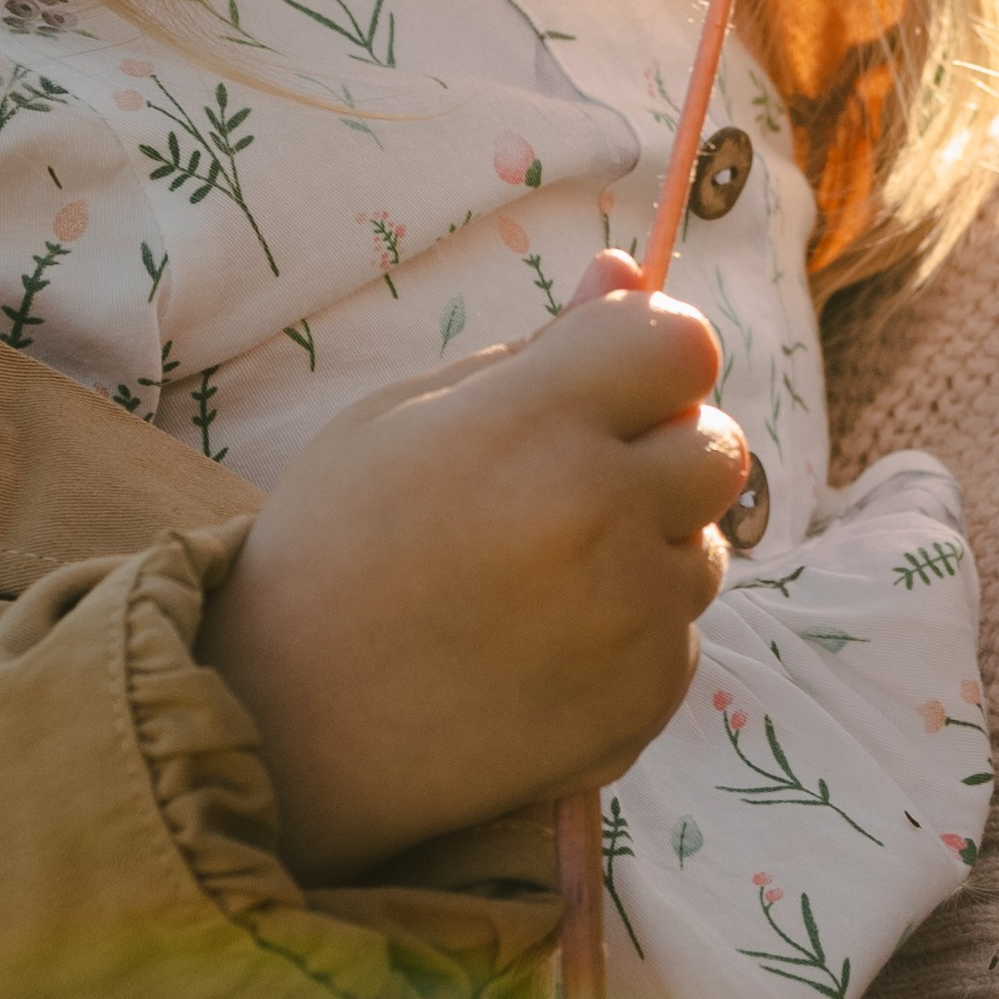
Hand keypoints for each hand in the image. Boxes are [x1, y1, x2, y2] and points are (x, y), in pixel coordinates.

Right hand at [199, 275, 745, 883]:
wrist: (281, 726)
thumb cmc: (332, 547)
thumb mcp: (403, 415)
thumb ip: (535, 348)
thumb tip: (626, 272)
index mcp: (536, 425)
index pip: (683, 344)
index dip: (651, 356)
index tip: (610, 386)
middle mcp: (600, 516)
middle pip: (717, 447)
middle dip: (657, 456)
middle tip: (561, 491)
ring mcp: (629, 620)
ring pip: (704, 550)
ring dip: (647, 553)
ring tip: (535, 582)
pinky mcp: (641, 704)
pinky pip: (680, 640)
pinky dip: (631, 642)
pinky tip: (538, 653)